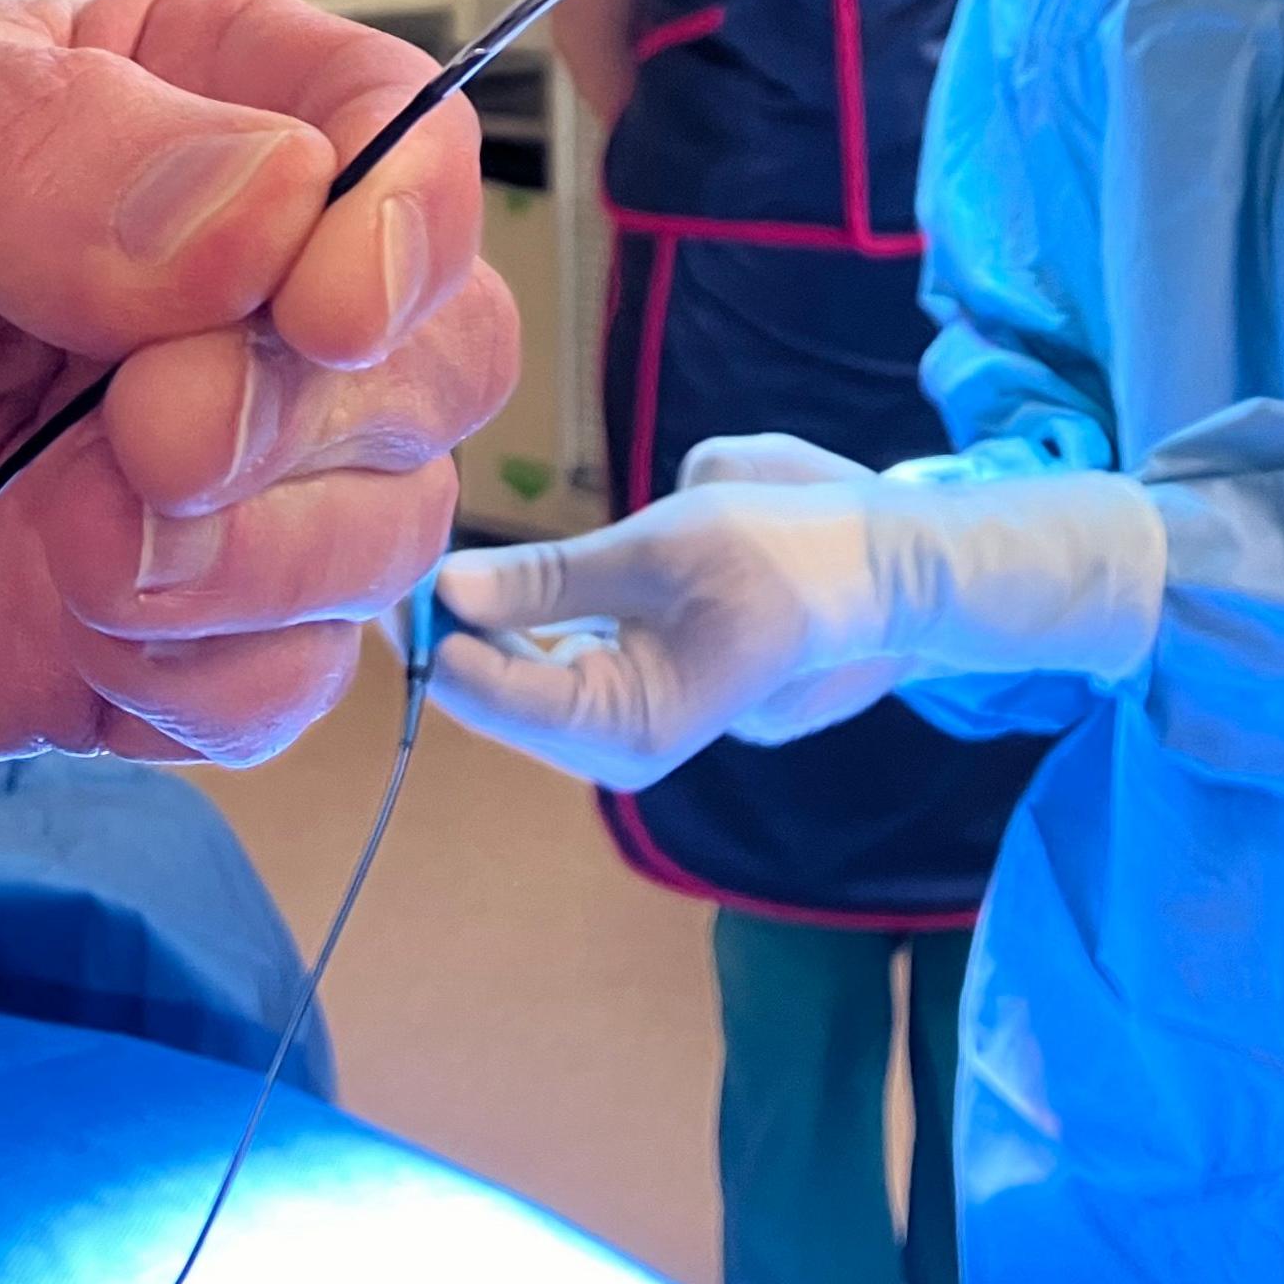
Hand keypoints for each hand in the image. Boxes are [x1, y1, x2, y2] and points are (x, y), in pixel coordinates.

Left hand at [427, 445, 1165, 790]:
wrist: (883, 563)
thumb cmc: (782, 553)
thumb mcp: (658, 549)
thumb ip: (548, 579)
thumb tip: (447, 592)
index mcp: (635, 726)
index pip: (505, 699)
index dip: (444, 646)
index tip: (400, 592)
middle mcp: (629, 734)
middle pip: (510, 695)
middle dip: (458, 639)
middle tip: (403, 578)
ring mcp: (640, 706)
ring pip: (533, 675)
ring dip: (490, 630)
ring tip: (438, 584)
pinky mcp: (649, 675)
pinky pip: (567, 656)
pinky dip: (533, 623)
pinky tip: (499, 590)